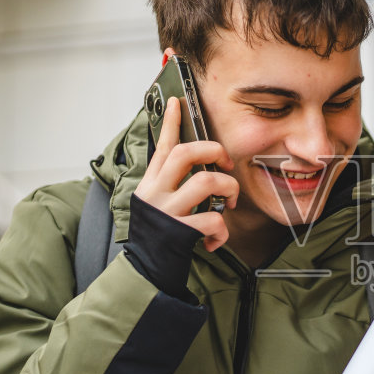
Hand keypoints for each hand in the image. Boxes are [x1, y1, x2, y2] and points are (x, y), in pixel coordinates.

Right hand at [136, 96, 238, 252]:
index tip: (177, 102)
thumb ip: (169, 185)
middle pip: (185, 154)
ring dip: (228, 189)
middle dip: (213, 151)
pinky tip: (214, 240)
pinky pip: (213, 221)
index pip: (162, 146)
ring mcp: (167, 212)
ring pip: (206, 182)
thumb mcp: (156, 204)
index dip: (171, 123)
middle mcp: (157, 193)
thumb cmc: (157, 236)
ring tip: (230, 202)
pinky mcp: (179, 233)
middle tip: (225, 163)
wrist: (143, 271)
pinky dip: (222, 231)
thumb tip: (194, 169)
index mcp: (152, 183)